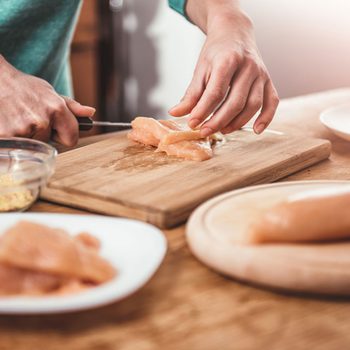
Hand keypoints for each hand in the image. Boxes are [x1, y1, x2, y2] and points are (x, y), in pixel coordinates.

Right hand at [0, 55, 94, 145]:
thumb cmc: (23, 87)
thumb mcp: (49, 92)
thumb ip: (71, 107)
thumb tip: (91, 112)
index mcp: (56, 109)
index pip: (72, 139)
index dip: (64, 135)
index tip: (56, 130)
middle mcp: (42, 120)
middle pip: (50, 143)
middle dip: (43, 135)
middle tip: (30, 119)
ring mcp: (23, 129)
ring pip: (33, 145)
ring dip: (28, 137)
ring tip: (18, 119)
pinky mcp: (5, 136)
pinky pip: (17, 147)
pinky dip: (13, 139)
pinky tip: (9, 124)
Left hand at [169, 10, 278, 136]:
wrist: (235, 33)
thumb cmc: (216, 52)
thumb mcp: (200, 69)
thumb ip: (191, 94)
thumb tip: (175, 113)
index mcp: (228, 60)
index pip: (215, 92)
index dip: (203, 111)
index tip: (192, 124)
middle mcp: (248, 67)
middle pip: (235, 102)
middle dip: (218, 121)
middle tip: (204, 131)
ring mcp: (261, 74)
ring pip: (253, 105)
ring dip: (237, 123)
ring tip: (222, 130)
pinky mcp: (268, 81)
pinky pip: (271, 102)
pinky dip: (266, 118)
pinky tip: (255, 130)